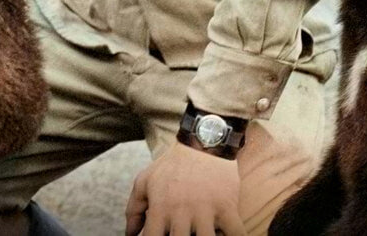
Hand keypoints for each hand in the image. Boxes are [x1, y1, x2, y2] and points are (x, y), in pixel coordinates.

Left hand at [125, 141, 245, 235]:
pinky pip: (237, 234)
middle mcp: (181, 212)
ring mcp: (206, 211)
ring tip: (204, 234)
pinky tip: (227, 234)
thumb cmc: (173, 164)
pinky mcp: (227, 207)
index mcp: (160, 208)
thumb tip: (130, 235)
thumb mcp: (146, 181)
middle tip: (184, 234)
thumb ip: (134, 210)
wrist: (204, 140)